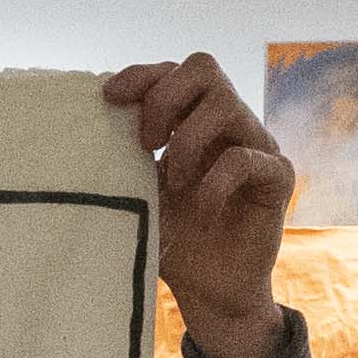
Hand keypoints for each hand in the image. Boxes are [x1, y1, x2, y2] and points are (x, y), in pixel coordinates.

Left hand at [111, 55, 296, 357]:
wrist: (209, 291)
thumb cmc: (173, 240)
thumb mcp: (138, 193)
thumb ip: (122, 158)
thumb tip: (80, 129)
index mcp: (195, 119)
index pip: (174, 71)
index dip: (142, 75)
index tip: (109, 99)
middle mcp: (229, 123)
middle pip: (203, 66)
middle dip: (164, 98)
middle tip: (145, 144)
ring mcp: (257, 145)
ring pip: (227, 102)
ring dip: (188, 140)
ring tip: (175, 182)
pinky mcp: (277, 177)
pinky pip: (246, 158)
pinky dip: (214, 182)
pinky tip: (202, 208)